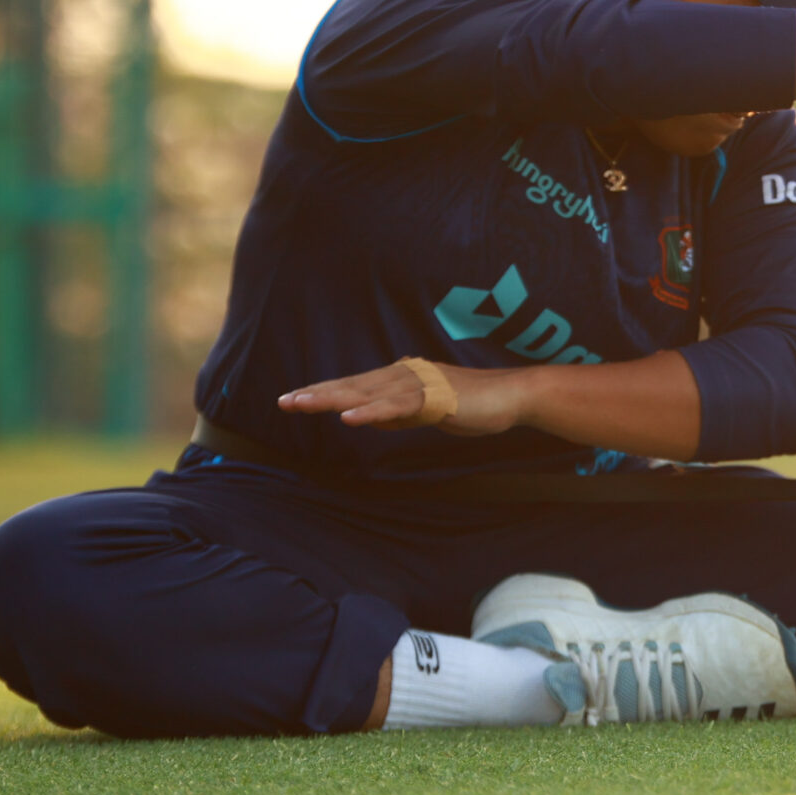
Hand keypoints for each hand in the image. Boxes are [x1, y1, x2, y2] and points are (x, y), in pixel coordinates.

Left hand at [277, 360, 527, 436]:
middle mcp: (403, 375)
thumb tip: (370, 419)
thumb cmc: (473, 404)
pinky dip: (371, 412)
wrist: (511, 396)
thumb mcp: (427, 412)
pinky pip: (396, 407)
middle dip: (316, 393)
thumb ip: (399, 414)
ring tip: (302, 406)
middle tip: (284, 401)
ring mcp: (417, 384)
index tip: (293, 399)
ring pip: (366, 392)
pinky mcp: (433, 397)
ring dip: (332, 399)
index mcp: (400, 378)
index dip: (323, 392)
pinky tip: (349, 418)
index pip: (353, 386)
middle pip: (352, 385)